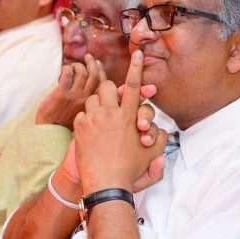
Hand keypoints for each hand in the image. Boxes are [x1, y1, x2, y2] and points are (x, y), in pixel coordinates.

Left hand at [35, 54, 106, 127]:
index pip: (103, 83)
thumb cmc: (66, 122)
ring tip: (72, 66)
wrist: (51, 132)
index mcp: (94, 104)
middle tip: (88, 57)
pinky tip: (64, 70)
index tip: (98, 63)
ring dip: (77, 65)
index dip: (101, 70)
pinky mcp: (62, 94)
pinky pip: (68, 74)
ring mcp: (74, 96)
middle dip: (92, 63)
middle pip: (94, 75)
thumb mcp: (84, 113)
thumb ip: (90, 100)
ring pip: (81, 72)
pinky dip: (67, 68)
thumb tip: (92, 83)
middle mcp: (86, 99)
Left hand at [73, 50, 167, 192]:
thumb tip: (158, 130)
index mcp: (129, 117)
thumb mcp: (152, 155)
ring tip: (102, 119)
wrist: (105, 185)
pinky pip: (82, 114)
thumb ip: (160, 139)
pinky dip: (87, 120)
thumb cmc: (131, 172)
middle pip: (106, 86)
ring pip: (92, 99)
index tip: (137, 52)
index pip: (133, 86)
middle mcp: (110, 114)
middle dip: (109, 89)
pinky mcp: (79, 129)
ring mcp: (92, 120)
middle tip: (111, 100)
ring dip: (98, 106)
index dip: (136, 67)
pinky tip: (92, 132)